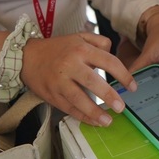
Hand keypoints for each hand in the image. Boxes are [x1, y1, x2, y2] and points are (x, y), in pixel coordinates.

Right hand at [20, 32, 134, 127]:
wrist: (26, 57)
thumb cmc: (58, 48)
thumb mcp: (79, 36)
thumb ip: (99, 41)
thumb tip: (113, 52)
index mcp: (81, 49)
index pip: (108, 61)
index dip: (123, 75)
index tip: (132, 86)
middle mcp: (71, 65)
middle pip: (93, 82)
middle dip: (109, 95)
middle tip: (121, 107)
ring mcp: (60, 81)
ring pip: (79, 99)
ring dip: (95, 112)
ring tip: (108, 121)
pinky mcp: (52, 95)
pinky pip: (69, 108)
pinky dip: (82, 116)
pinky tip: (94, 122)